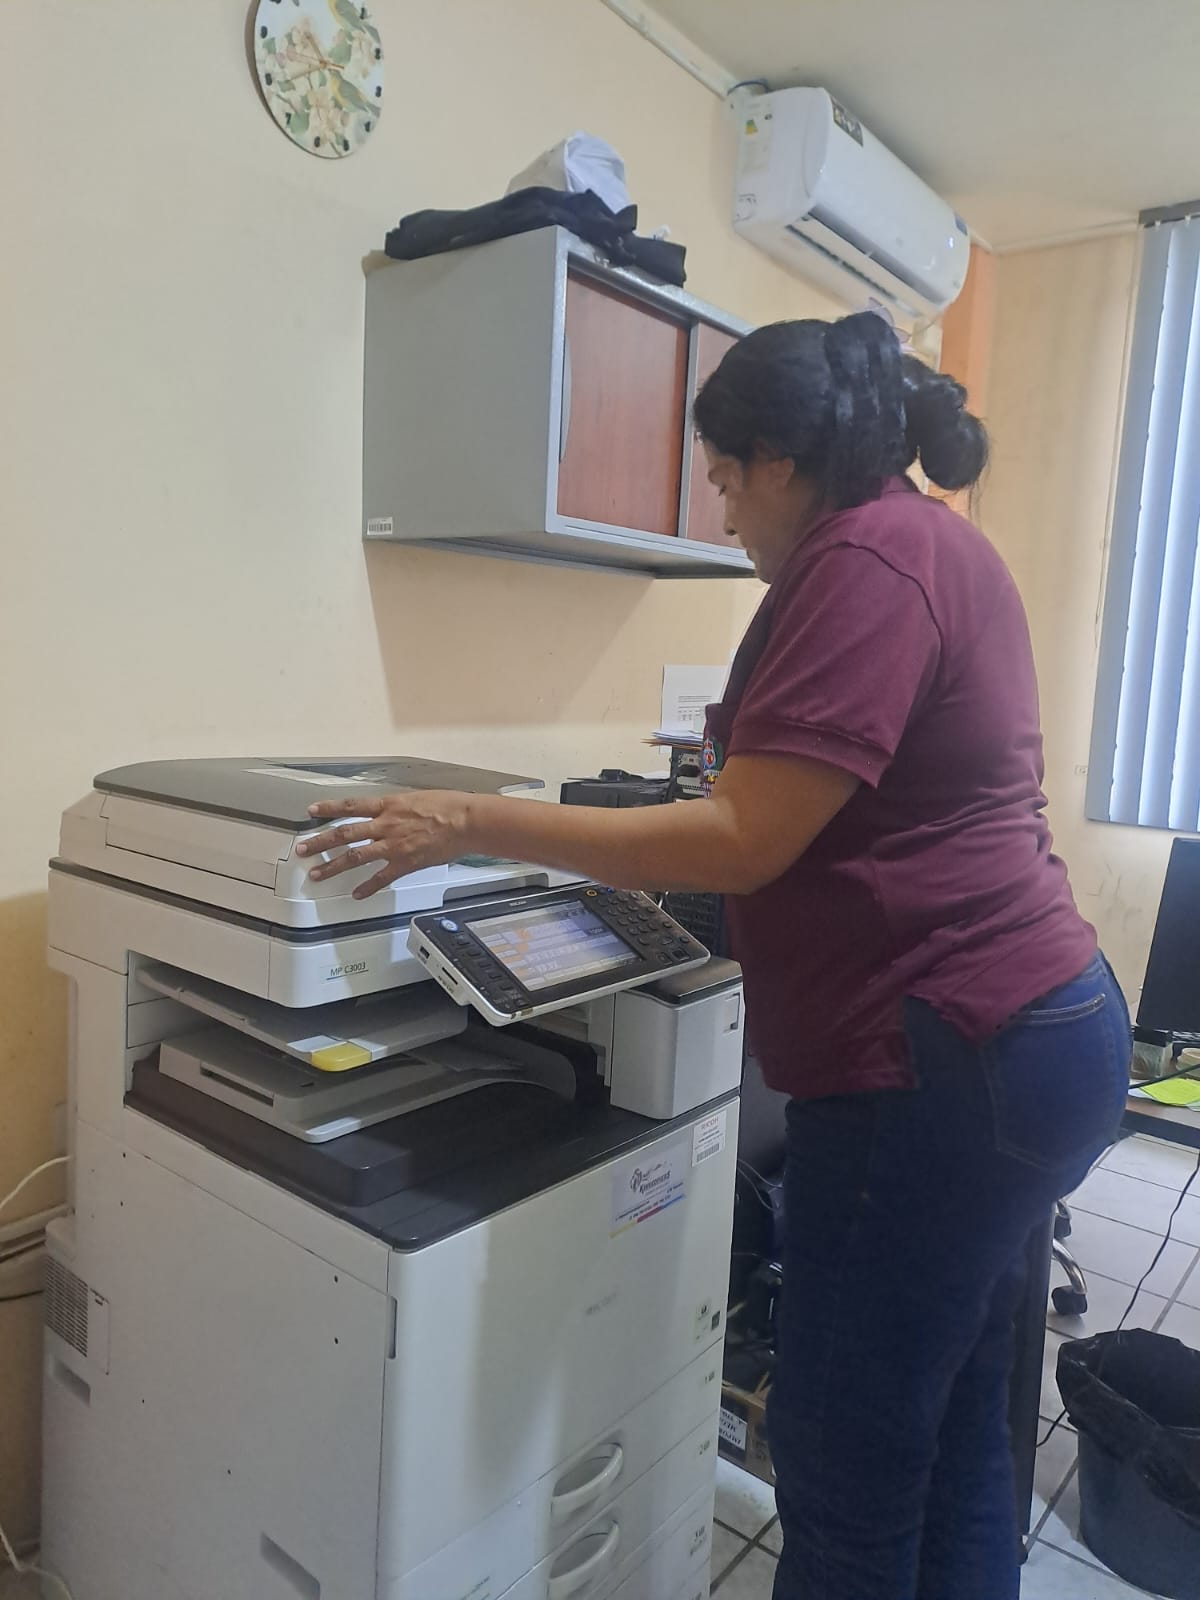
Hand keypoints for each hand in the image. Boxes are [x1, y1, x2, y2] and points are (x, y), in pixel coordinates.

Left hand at [295, 790, 472, 898]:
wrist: (466, 822)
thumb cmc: (448, 806)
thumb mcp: (416, 797)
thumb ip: (396, 807)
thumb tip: (387, 811)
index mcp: (388, 805)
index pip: (351, 806)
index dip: (329, 808)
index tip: (312, 811)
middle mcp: (385, 825)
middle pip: (344, 833)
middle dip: (320, 842)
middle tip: (302, 849)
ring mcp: (393, 846)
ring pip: (355, 856)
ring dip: (333, 866)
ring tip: (316, 874)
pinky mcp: (405, 863)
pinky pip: (381, 878)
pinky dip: (367, 887)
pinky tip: (356, 894)